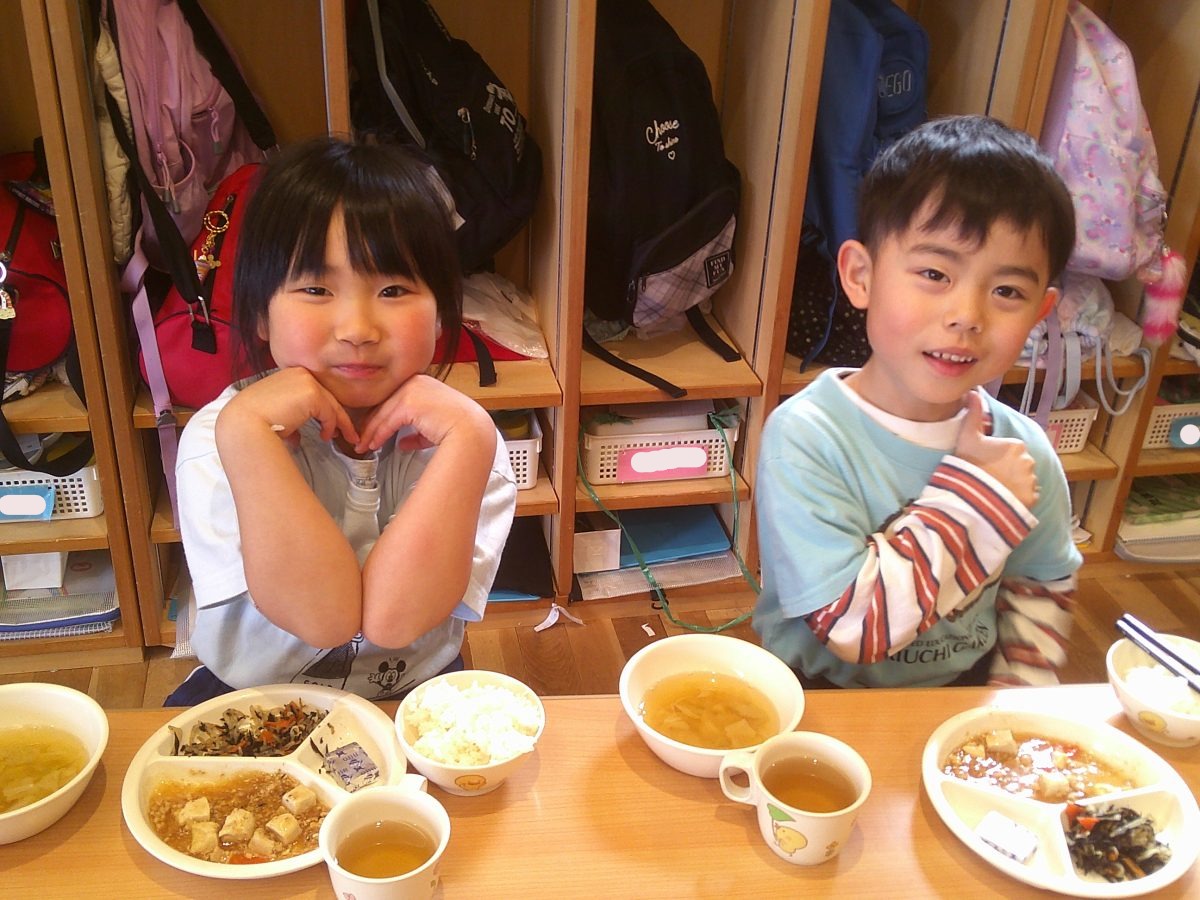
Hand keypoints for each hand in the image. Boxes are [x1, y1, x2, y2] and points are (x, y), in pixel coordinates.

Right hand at [219, 367, 358, 445]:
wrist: (244, 423)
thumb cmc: (252, 423)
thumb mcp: (274, 417)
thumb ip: (289, 423)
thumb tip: (296, 439)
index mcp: (288, 376)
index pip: (313, 393)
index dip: (324, 410)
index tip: (331, 426)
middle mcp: (298, 373)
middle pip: (326, 397)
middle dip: (338, 417)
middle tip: (348, 433)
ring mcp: (306, 381)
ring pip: (330, 405)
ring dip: (340, 424)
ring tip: (347, 438)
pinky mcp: (312, 393)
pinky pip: (329, 412)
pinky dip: (331, 426)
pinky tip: (326, 437)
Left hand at [354, 374, 495, 453]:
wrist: (470, 429)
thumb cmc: (459, 428)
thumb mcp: (433, 426)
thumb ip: (417, 432)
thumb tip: (402, 443)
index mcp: (422, 382)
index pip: (394, 400)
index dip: (381, 417)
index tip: (373, 431)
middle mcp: (415, 382)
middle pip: (385, 404)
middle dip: (372, 425)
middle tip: (362, 440)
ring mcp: (411, 390)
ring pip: (383, 413)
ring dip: (371, 432)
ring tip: (363, 446)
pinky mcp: (409, 402)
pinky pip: (388, 420)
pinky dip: (378, 434)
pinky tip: (373, 444)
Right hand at [953, 392, 1039, 508]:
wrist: (972, 498)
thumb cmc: (968, 465)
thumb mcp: (967, 437)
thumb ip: (973, 414)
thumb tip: (974, 392)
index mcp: (1016, 444)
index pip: (1009, 449)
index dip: (995, 456)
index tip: (984, 464)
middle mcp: (1028, 460)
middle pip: (1018, 464)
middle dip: (1007, 469)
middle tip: (988, 477)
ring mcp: (1031, 480)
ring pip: (1024, 480)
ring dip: (1013, 484)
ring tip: (995, 490)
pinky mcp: (1032, 498)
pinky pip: (1027, 496)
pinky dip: (1018, 497)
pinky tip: (1003, 499)